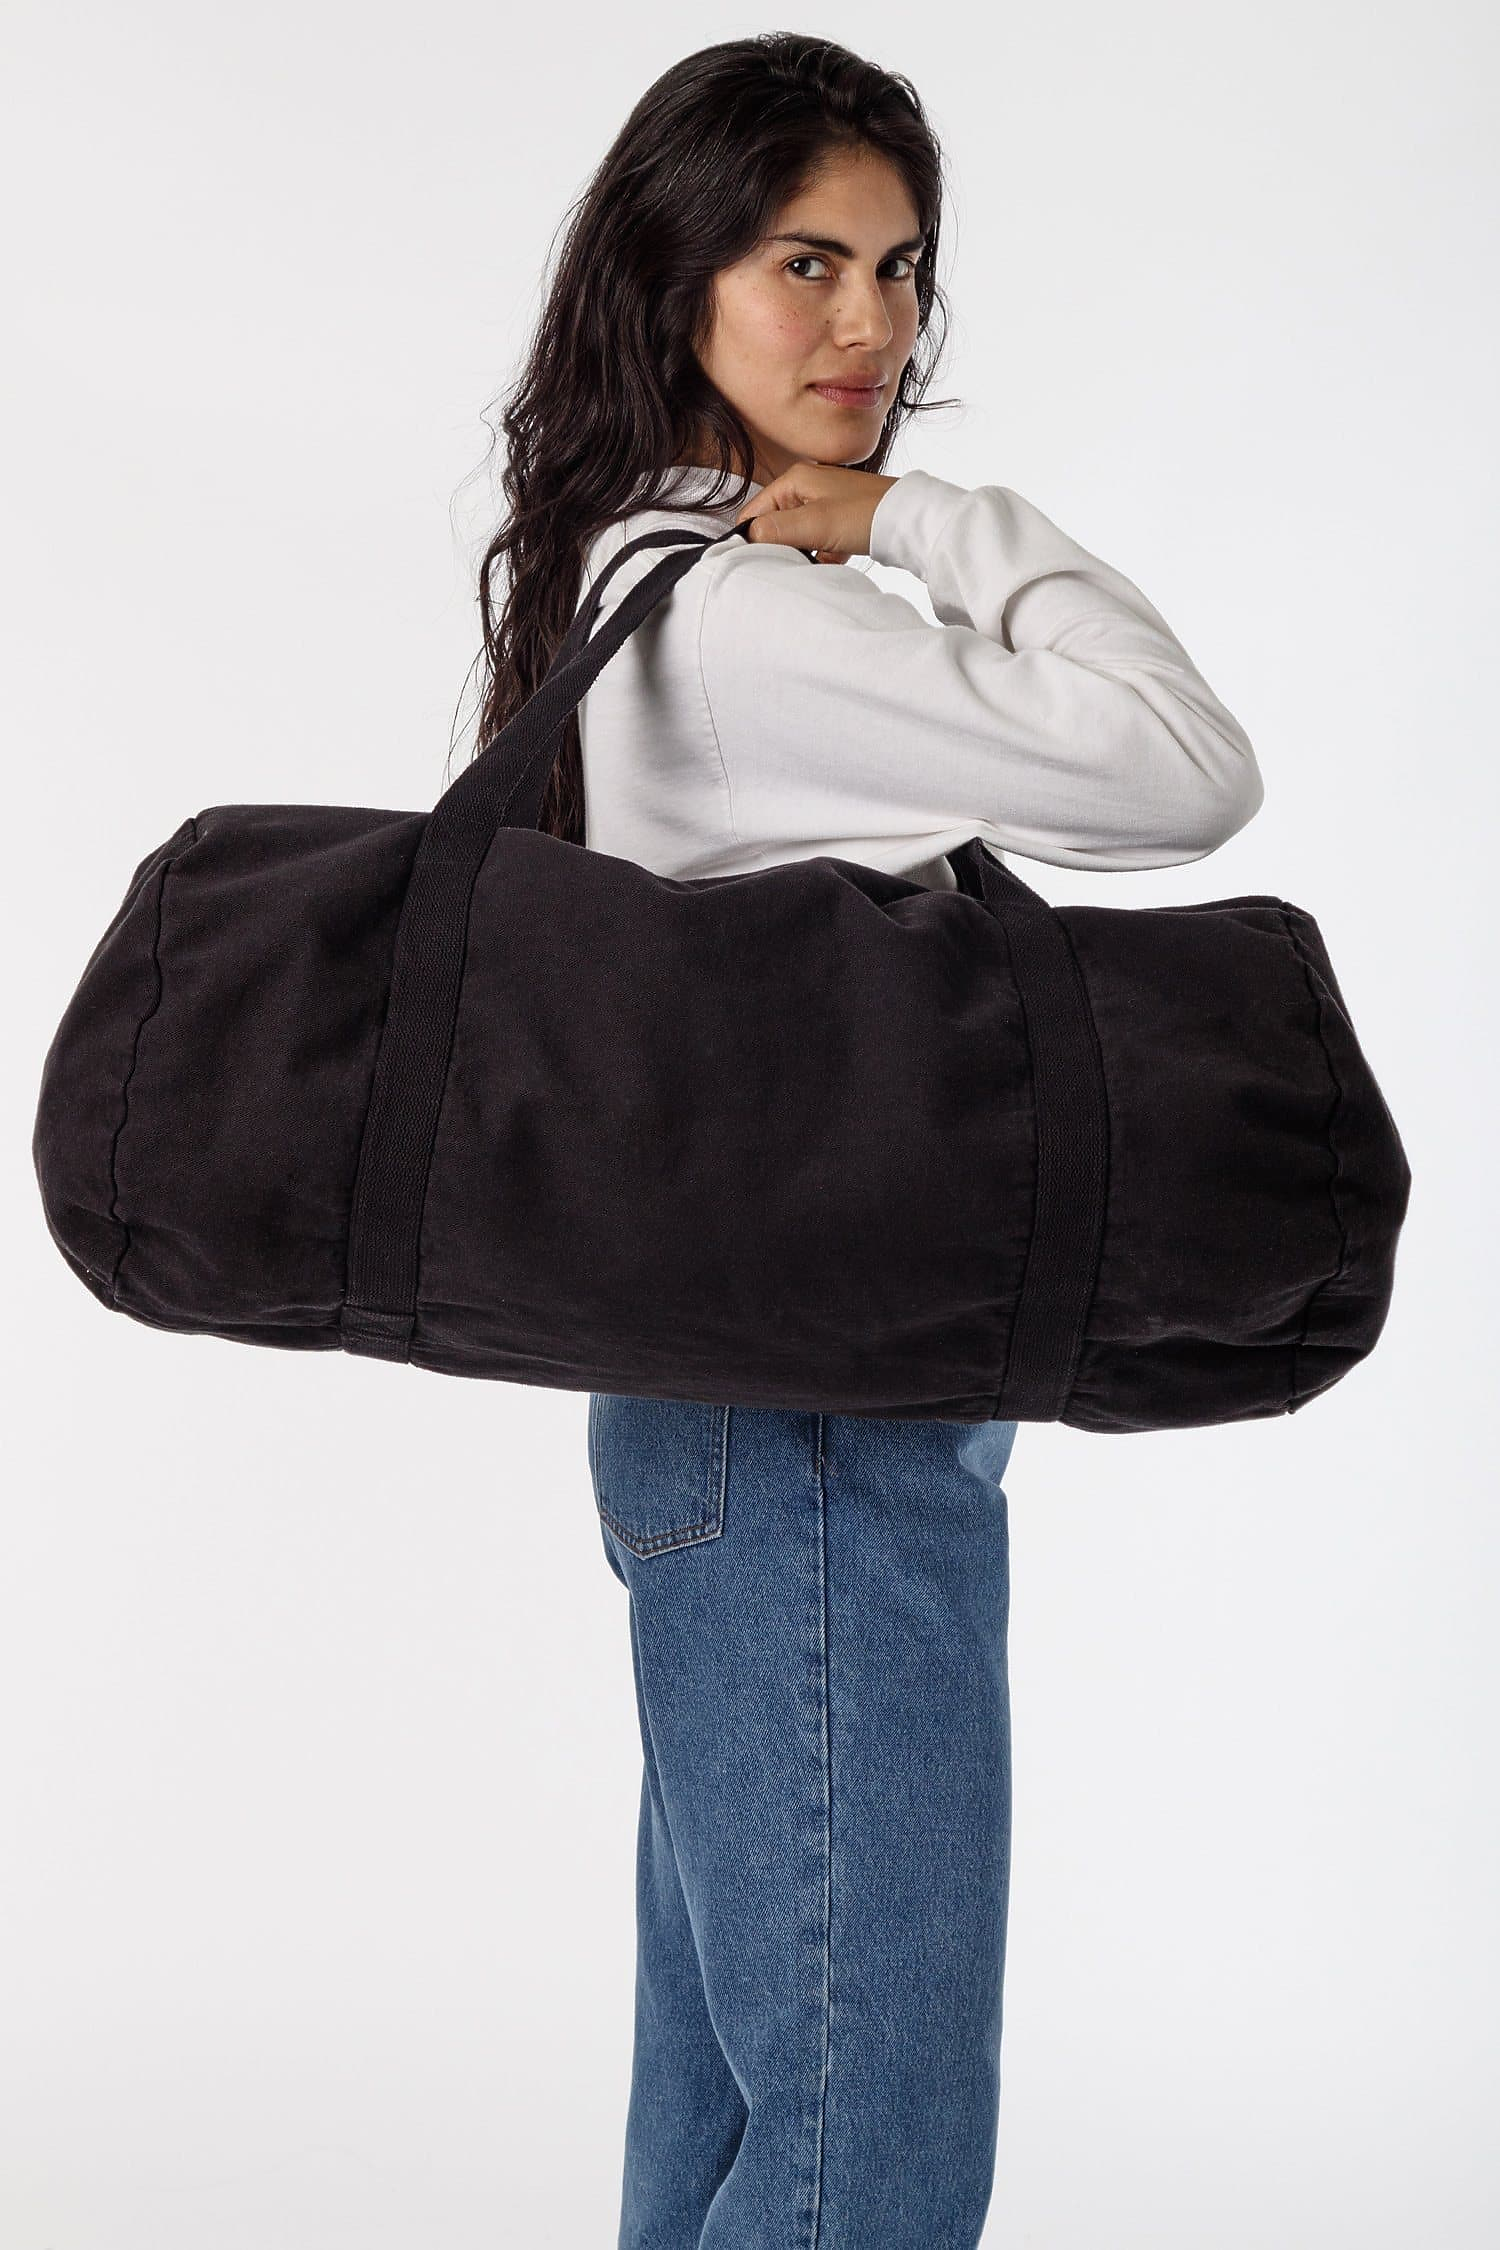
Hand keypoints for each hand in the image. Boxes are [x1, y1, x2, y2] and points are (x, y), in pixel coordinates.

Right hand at [733, 462, 899, 565]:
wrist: (910, 519)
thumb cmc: (866, 514)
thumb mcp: (815, 524)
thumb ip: (775, 530)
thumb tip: (746, 536)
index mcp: (795, 480)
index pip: (755, 511)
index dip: (752, 537)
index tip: (756, 560)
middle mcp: (807, 486)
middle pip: (776, 524)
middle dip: (782, 546)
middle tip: (792, 561)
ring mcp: (824, 503)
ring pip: (798, 535)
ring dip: (805, 551)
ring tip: (817, 557)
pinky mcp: (840, 519)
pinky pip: (819, 541)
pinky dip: (824, 553)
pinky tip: (834, 558)